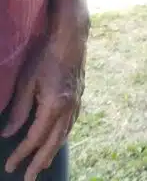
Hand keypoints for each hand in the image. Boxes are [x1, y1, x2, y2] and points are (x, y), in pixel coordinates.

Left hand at [2, 21, 86, 179]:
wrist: (72, 39)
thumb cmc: (46, 56)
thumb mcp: (26, 82)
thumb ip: (18, 110)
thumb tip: (9, 133)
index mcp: (54, 105)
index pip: (34, 138)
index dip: (21, 154)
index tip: (11, 166)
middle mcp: (68, 108)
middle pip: (53, 142)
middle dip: (39, 162)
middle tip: (29, 178)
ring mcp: (76, 102)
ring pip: (64, 134)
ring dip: (52, 152)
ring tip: (42, 165)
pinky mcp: (79, 96)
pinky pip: (71, 123)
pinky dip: (62, 136)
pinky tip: (58, 139)